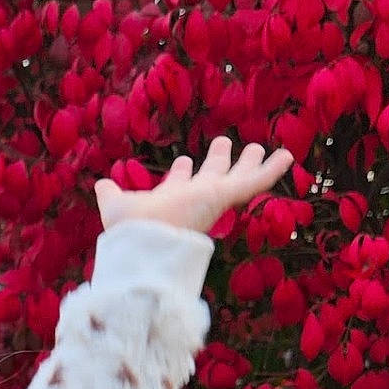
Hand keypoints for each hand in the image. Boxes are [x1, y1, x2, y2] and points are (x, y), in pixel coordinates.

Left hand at [95, 137, 294, 235]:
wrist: (149, 243)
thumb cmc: (131, 228)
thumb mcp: (116, 204)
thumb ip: (110, 195)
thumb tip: (101, 184)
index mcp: (170, 201)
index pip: (179, 184)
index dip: (182, 173)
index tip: (184, 161)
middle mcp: (193, 200)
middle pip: (211, 177)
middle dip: (217, 162)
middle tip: (225, 144)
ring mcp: (212, 198)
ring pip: (237, 177)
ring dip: (248, 163)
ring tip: (258, 147)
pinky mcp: (226, 196)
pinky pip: (255, 181)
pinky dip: (272, 168)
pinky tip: (287, 155)